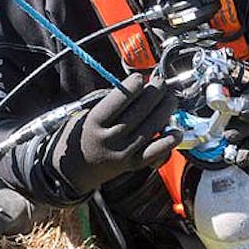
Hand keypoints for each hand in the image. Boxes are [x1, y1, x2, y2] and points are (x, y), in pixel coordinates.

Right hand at [46, 74, 180, 194]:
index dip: (134, 85)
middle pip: (139, 111)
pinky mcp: (132, 165)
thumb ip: (110, 103)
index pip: (120, 99)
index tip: (141, 77)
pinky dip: (169, 141)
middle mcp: (109, 139)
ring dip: (165, 110)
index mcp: (95, 122)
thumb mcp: (86, 115)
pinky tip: (176, 131)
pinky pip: (155, 152)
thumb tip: (138, 89)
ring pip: (151, 128)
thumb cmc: (80, 136)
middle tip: (161, 82)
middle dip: (154, 93)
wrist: (72, 171)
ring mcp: (123, 153)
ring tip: (171, 98)